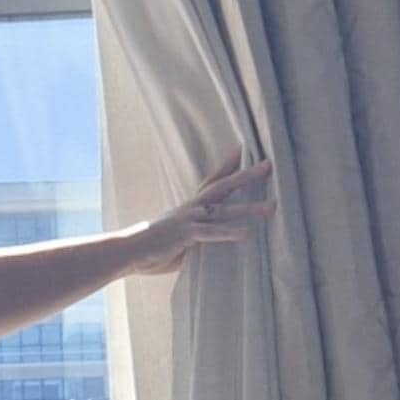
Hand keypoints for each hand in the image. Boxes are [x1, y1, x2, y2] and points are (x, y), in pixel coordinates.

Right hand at [124, 159, 274, 273]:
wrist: (128, 250)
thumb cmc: (150, 247)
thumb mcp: (176, 237)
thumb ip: (194, 235)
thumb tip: (204, 239)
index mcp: (190, 207)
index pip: (212, 181)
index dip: (228, 165)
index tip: (243, 149)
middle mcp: (192, 208)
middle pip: (224, 185)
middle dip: (247, 175)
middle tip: (269, 165)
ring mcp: (190, 220)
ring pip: (224, 209)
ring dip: (249, 207)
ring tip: (272, 206)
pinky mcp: (186, 235)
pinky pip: (211, 233)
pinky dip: (229, 232)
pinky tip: (246, 234)